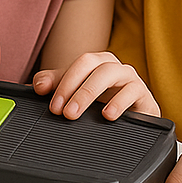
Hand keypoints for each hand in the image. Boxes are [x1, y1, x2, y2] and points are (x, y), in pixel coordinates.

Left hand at [32, 51, 158, 120]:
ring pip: (110, 74)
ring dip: (90, 93)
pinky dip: (119, 102)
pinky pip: (133, 91)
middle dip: (74, 88)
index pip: (78, 63)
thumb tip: (37, 85)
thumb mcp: (76, 94)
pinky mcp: (144, 95)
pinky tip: (108, 115)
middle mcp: (113, 66)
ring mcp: (130, 78)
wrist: (134, 120)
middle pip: (92, 66)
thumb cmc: (103, 103)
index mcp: (96, 62)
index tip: (53, 105)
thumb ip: (55, 85)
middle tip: (63, 112)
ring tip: (77, 113)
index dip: (63, 82)